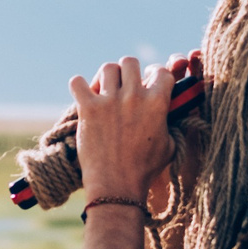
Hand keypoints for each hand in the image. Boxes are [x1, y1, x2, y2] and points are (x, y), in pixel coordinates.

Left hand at [71, 56, 175, 202]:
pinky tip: (84, 96)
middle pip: (130, 62)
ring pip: (107, 68)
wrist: (118, 186)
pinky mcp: (88, 109)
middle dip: (128, 72)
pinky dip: (79, 86)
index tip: (149, 82)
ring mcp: (110, 101)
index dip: (155, 75)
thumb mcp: (169, 145)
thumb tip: (170, 112)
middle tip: (124, 86)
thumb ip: (170, 122)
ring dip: (106, 78)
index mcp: (157, 102)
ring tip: (105, 91)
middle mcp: (134, 96)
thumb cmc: (145, 169)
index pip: (161, 71)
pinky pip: (78, 82)